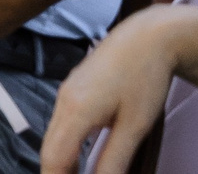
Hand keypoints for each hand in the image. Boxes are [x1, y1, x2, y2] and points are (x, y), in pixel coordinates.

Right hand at [39, 8, 184, 173]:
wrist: (148, 37)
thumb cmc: (144, 78)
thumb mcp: (134, 126)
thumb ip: (114, 160)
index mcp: (75, 110)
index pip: (53, 158)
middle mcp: (63, 101)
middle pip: (49, 150)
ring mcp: (66, 93)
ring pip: (54, 138)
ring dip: (63, 162)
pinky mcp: (73, 90)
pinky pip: (62, 125)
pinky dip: (68, 147)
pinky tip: (83, 158)